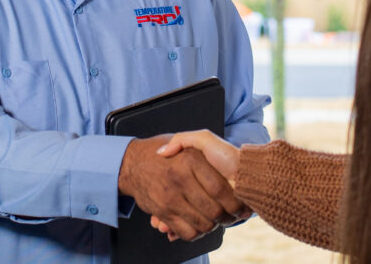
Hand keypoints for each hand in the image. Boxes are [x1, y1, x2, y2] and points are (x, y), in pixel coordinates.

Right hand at [118, 134, 245, 240]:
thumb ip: (198, 143)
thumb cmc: (160, 152)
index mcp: (191, 160)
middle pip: (215, 210)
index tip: (240, 203)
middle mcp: (180, 179)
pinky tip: (198, 224)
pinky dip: (196, 233)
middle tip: (230, 215)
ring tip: (216, 219)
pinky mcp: (163, 212)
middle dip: (227, 217)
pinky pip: (187, 232)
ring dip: (213, 226)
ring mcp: (171, 197)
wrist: (131, 163)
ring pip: (203, 223)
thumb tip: (215, 163)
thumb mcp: (180, 138)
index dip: (234, 201)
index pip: (221, 189)